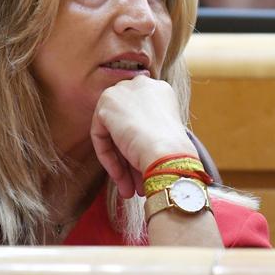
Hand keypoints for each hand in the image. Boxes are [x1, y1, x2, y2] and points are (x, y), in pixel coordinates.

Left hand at [90, 77, 197, 198]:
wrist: (168, 154)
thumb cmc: (174, 152)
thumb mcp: (164, 135)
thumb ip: (147, 132)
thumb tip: (132, 148)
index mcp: (160, 90)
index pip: (140, 116)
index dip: (139, 143)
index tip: (144, 165)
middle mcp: (142, 84)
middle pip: (125, 123)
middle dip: (128, 156)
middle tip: (136, 182)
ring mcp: (123, 91)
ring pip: (113, 132)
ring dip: (121, 163)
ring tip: (129, 189)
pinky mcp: (106, 103)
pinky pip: (101, 135)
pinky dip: (108, 158)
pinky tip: (121, 178)